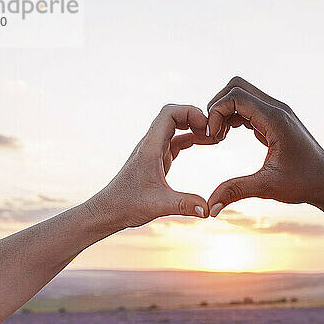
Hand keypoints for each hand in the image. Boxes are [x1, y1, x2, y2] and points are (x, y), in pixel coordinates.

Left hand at [85, 104, 208, 230]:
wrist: (109, 210)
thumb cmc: (127, 205)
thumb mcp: (159, 205)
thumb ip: (185, 205)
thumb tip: (208, 210)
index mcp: (150, 148)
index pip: (169, 113)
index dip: (190, 113)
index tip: (206, 128)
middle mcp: (151, 144)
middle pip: (173, 114)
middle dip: (195, 117)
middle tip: (213, 132)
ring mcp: (153, 150)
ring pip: (174, 126)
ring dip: (193, 126)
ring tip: (213, 137)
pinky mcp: (156, 159)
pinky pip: (175, 140)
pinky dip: (190, 138)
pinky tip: (204, 144)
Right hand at [205, 77, 323, 215]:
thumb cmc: (303, 183)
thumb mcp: (267, 187)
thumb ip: (236, 191)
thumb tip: (210, 207)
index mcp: (276, 120)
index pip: (236, 96)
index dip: (216, 112)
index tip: (213, 138)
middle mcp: (277, 109)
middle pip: (237, 86)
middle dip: (217, 106)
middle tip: (213, 134)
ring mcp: (278, 112)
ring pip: (242, 94)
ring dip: (225, 111)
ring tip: (219, 137)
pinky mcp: (276, 119)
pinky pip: (248, 106)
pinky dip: (233, 116)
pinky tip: (229, 136)